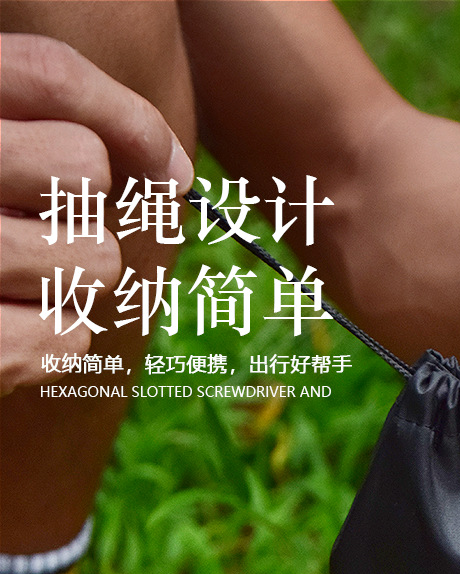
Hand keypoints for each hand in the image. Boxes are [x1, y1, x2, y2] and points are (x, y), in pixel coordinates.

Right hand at [0, 33, 192, 395]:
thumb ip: (63, 123)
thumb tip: (176, 168)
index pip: (48, 77)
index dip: (128, 118)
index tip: (169, 165)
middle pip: (82, 167)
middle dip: (85, 209)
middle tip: (33, 229)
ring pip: (96, 260)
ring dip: (74, 281)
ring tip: (15, 282)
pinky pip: (70, 338)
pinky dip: (54, 345)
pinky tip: (9, 328)